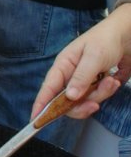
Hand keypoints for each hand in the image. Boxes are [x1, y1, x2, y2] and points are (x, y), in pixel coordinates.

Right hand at [31, 5, 130, 119]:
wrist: (128, 35)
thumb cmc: (106, 39)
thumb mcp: (93, 57)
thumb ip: (81, 78)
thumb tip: (69, 97)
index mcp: (63, 65)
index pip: (48, 88)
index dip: (41, 105)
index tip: (35, 120)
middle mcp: (70, 75)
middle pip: (66, 102)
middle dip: (82, 105)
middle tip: (94, 105)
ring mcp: (84, 82)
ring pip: (84, 101)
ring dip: (100, 95)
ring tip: (111, 81)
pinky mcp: (97, 86)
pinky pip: (97, 98)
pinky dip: (107, 92)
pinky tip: (114, 80)